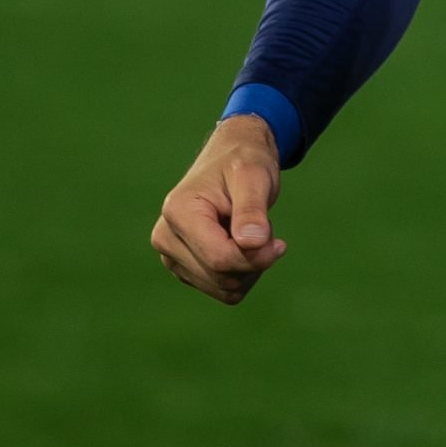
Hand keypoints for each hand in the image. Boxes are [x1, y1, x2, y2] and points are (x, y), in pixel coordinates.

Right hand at [150, 114, 285, 304]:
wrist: (233, 156)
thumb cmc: (244, 161)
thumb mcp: (254, 176)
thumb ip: (252, 210)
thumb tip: (252, 243)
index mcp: (178, 212)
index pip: (219, 258)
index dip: (256, 258)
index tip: (279, 243)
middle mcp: (166, 236)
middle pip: (221, 276)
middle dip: (252, 260)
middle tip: (264, 230)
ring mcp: (171, 255)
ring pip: (222, 289)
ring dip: (248, 269)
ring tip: (249, 234)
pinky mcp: (184, 268)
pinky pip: (222, 290)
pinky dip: (241, 275)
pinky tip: (242, 246)